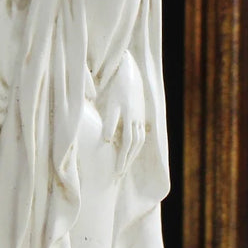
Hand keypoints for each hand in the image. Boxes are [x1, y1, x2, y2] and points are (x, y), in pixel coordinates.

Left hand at [98, 53, 145, 175]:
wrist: (131, 71)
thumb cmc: (118, 86)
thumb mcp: (112, 103)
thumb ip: (111, 122)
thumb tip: (108, 141)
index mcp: (130, 117)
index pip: (126, 143)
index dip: (121, 158)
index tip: (116, 172)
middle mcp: (137, 120)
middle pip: (134, 146)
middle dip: (126, 161)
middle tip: (119, 175)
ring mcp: (140, 118)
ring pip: (139, 141)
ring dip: (132, 155)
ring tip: (124, 166)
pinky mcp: (140, 115)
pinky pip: (140, 135)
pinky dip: (136, 145)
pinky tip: (131, 151)